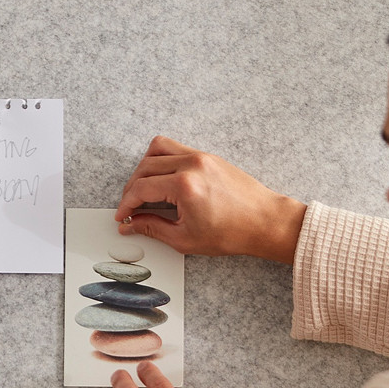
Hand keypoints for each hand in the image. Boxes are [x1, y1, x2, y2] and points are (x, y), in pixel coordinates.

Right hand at [114, 135, 305, 261]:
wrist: (265, 222)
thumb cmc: (233, 232)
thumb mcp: (185, 238)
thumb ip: (152, 227)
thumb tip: (131, 224)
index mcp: (184, 185)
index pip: (141, 188)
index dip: (126, 204)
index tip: (122, 215)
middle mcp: (191, 164)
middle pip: (145, 167)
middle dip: (131, 188)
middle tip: (130, 206)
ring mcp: (201, 157)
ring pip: (158, 149)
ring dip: (144, 167)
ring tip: (143, 188)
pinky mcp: (209, 156)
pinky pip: (176, 148)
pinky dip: (162, 160)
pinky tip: (162, 180)